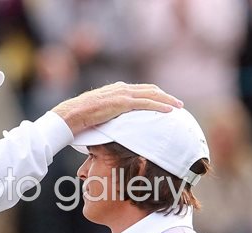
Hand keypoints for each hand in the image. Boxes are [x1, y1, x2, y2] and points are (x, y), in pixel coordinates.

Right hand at [52, 82, 183, 134]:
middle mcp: (121, 89)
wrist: (73, 114)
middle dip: (164, 96)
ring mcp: (123, 95)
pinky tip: (169, 111)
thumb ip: (106, 114)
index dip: (153, 94)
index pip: (139, 90)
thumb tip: (109, 124)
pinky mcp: (123, 103)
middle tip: (176, 103)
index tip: (163, 100)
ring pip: (152, 94)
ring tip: (178, 106)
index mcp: (115, 90)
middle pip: (149, 90)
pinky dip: (160, 106)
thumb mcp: (96, 113)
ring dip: (167, 100)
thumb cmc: (80, 117)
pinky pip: (147, 103)